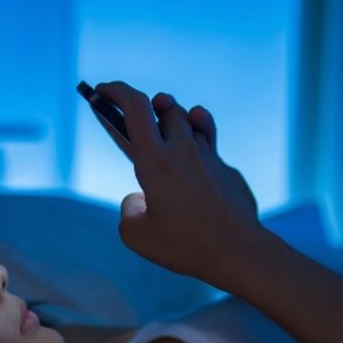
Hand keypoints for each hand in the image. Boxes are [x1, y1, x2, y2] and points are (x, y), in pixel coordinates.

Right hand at [95, 81, 263, 283]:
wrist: (240, 252)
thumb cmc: (187, 245)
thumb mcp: (136, 235)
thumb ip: (128, 210)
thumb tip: (139, 199)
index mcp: (155, 160)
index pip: (134, 106)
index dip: (115, 91)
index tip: (102, 90)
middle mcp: (184, 150)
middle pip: (167, 108)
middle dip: (150, 107)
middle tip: (137, 121)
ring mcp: (211, 158)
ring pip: (192, 123)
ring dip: (176, 123)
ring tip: (168, 137)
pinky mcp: (229, 172)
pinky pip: (211, 151)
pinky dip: (198, 150)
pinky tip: (195, 166)